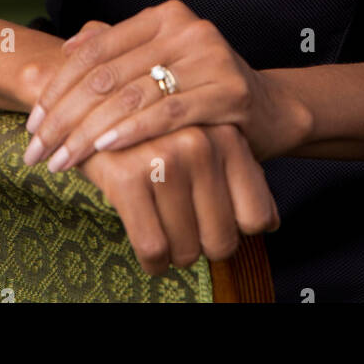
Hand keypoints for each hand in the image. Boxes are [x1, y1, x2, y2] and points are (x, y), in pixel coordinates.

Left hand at [22, 0, 309, 171]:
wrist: (269, 110)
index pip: (94, 50)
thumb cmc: (201, 89)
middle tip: (36, 150)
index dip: (57, 87)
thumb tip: (64, 50)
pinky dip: (131, 132)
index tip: (31, 122)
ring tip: (60, 160)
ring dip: (88, 133)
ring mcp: (209, 56)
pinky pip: (167, 113)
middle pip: (106, 75)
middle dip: (64, 117)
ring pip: (131, 96)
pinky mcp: (227, 90)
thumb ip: (116, 52)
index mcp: (162, 16)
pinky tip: (104, 150)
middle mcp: (185, 28)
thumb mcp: (159, 64)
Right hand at [75, 121, 279, 274]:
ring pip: (187, 249)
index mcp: (227, 137)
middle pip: (222, 240)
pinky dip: (153, 260)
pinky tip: (149, 246)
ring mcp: (163, 158)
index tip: (217, 227)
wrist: (94, 102)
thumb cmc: (158, 133)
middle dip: (203, 247)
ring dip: (176, 254)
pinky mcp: (126, 176)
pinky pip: (153, 247)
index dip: (237, 231)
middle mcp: (200, 144)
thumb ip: (240, 176)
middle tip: (188, 236)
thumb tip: (270, 222)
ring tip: (166, 234)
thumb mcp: (207, 142)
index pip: (256, 217)